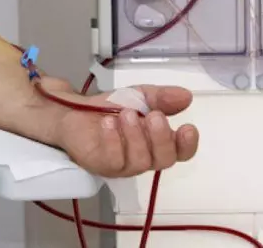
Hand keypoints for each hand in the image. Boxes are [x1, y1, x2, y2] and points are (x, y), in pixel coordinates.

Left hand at [39, 78, 199, 177]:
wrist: (74, 110)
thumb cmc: (110, 107)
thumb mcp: (140, 95)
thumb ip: (162, 97)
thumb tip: (187, 96)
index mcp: (157, 143)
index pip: (180, 152)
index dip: (187, 144)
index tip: (188, 127)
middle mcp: (144, 158)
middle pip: (164, 160)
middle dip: (161, 137)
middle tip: (154, 116)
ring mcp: (123, 165)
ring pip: (140, 162)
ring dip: (135, 135)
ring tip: (126, 114)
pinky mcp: (102, 166)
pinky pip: (114, 160)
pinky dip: (114, 140)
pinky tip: (108, 124)